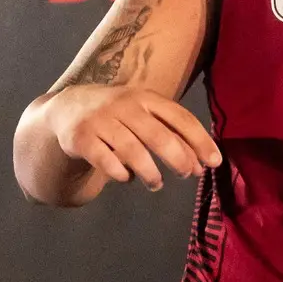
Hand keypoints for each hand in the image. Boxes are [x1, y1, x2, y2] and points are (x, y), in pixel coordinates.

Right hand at [47, 85, 220, 191]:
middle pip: (159, 136)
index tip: (214, 163)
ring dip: (150, 172)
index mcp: (147, 98)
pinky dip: (120, 174)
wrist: (68, 107)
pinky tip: (127, 178)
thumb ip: (173, 136)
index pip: (181, 119)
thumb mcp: (146, 115)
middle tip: (187, 174)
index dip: (200, 141)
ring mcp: (102, 120)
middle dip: (178, 158)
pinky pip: (105, 161)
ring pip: (132, 151)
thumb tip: (201, 166)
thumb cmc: (120, 115)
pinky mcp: (81, 138)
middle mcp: (125, 105)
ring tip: (156, 184)